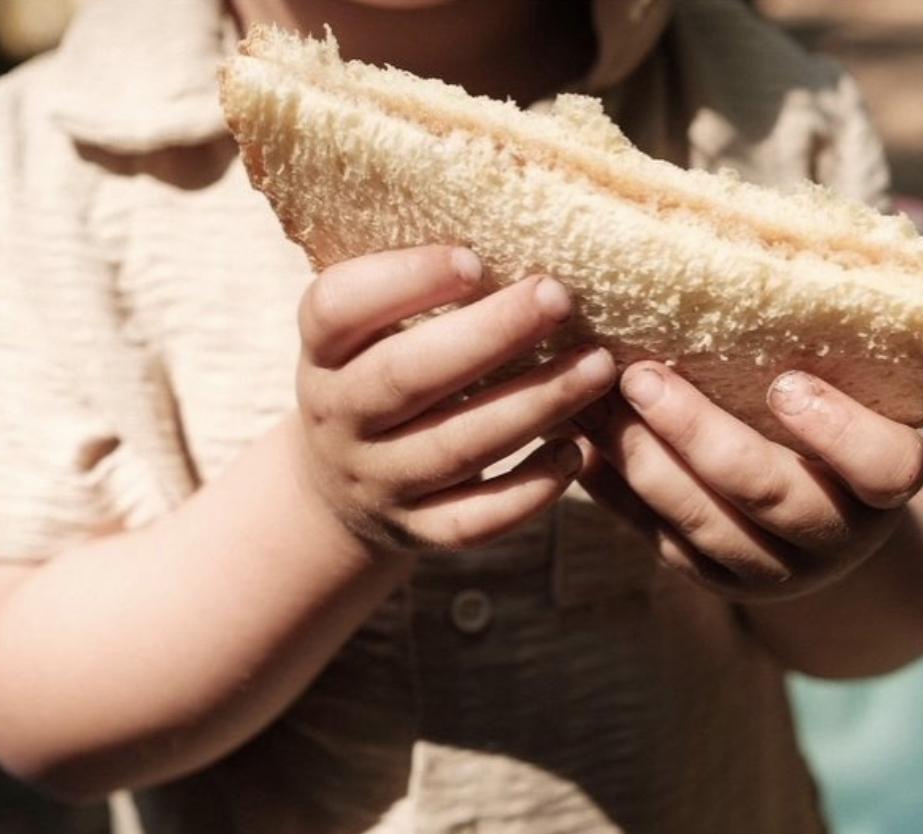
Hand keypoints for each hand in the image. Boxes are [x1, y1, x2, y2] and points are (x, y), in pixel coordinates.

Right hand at [295, 245, 616, 553]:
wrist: (341, 486)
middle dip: (490, 336)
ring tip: (598, 366)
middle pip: (406, 377)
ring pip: (455, 447)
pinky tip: (578, 451)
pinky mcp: (417, 532)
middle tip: (559, 296)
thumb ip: (420, 286)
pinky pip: (475, 520)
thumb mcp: (375, 330)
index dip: (402, 281)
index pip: (338, 308)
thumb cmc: (383, 373)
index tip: (473, 258)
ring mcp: (376, 480)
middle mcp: (338, 416)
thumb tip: (520, 212)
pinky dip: (531, 490)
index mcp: (324, 351)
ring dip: (534, 404)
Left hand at [575, 365, 922, 600]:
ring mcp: (776, 569)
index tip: (784, 382)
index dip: (838, 429)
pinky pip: (662, 540)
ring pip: (702, 522)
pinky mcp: (719, 581)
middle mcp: (837, 535)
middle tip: (640, 376)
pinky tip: (582, 444)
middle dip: (697, 432)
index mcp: (885, 485)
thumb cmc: (841, 426)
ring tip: (591, 403)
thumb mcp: (857, 396)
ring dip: (640, 458)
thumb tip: (756, 254)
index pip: (886, 467)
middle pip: (770, 491)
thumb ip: (827, 349)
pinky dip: (617, 491)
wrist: (832, 526)